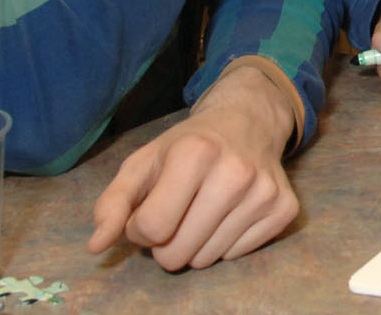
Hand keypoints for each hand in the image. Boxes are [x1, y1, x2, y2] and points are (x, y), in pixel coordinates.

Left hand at [87, 63, 299, 269]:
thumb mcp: (144, 162)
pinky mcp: (284, 208)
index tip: (151, 208)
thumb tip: (96, 246)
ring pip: (206, 259)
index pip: (150, 228)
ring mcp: (263, 192)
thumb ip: (113, 203)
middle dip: (167, 242)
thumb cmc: (187, 145)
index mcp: (194, 153)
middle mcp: (235, 171)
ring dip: (195, 244)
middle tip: (177, 213)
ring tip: (202, 211)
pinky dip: (225, 243)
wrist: (248, 120)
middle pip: (177, 252)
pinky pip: (237, 256)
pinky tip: (229, 213)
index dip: (140, 227)